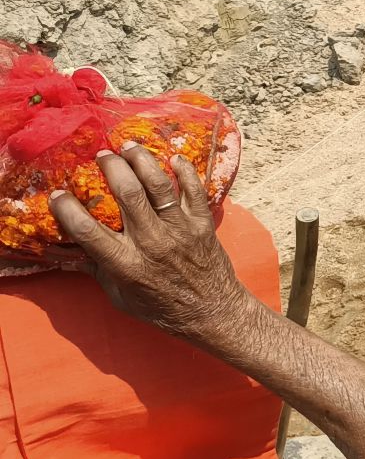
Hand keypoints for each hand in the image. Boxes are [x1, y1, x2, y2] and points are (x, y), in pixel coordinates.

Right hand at [48, 146, 253, 340]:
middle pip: (127, 195)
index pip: (89, 231)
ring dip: (143, 161)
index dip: (69, 209)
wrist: (211, 313)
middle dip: (111, 168)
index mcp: (125, 263)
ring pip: (159, 186)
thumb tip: (68, 253)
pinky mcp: (202, 225)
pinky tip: (174, 158)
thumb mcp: (120, 296)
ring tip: (129, 146)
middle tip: (102, 155)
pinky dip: (185, 172)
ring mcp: (180, 231)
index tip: (59, 193)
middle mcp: (152, 242)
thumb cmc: (162, 308)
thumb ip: (97, 270)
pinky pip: (194, 191)